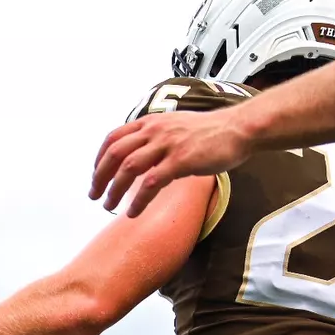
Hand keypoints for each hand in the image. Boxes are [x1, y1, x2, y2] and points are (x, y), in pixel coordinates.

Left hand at [91, 109, 252, 217]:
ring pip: (128, 169)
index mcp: (151, 122)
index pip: (113, 138)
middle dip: (99, 177)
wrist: (240, 128)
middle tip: (94, 195)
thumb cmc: (210, 131)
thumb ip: (154, 137)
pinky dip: (138, 200)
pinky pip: (150, 184)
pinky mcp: (181, 161)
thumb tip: (137, 156)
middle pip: (114, 154)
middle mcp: (155, 130)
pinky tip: (133, 212)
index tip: (96, 175)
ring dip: (114, 190)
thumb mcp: (175, 125)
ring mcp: (167, 145)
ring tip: (109, 206)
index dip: (99, 158)